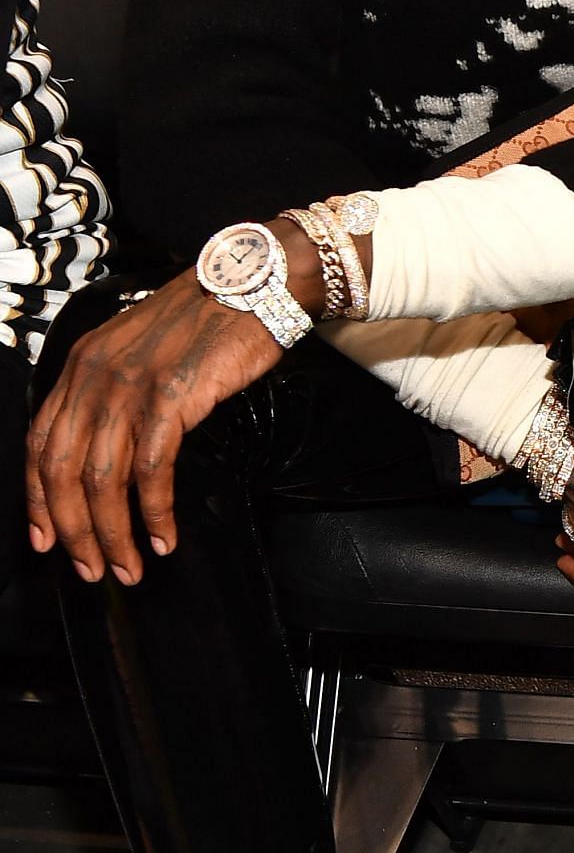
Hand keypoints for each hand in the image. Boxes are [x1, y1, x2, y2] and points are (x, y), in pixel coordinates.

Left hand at [26, 269, 282, 585]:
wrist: (254, 283)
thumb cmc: (207, 317)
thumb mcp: (139, 346)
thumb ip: (113, 388)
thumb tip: (106, 449)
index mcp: (81, 364)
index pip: (40, 444)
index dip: (39, 500)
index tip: (48, 539)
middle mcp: (95, 375)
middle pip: (64, 471)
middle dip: (74, 531)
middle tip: (93, 569)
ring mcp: (131, 386)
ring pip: (103, 479)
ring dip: (114, 533)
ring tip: (131, 564)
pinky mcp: (171, 397)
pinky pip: (151, 470)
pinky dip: (155, 511)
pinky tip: (164, 534)